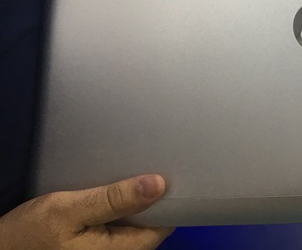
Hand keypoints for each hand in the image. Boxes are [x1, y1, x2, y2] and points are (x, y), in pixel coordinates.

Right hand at [0, 174, 172, 249]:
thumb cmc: (30, 235)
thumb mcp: (70, 210)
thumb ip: (114, 199)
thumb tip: (158, 184)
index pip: (162, 226)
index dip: (166, 200)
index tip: (163, 174)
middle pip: (150, 228)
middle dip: (148, 201)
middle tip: (141, 171)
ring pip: (135, 228)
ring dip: (132, 206)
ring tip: (126, 180)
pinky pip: (120, 231)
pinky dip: (120, 214)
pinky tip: (111, 197)